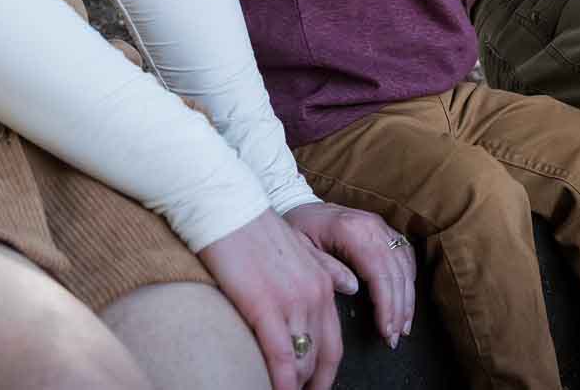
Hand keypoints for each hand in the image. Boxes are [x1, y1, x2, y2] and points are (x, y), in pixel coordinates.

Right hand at [198, 207, 343, 389]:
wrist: (228, 208)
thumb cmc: (255, 231)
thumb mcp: (300, 249)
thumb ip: (327, 270)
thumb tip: (351, 286)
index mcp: (322, 284)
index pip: (334, 343)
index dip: (326, 373)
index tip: (315, 388)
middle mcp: (314, 295)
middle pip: (323, 357)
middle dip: (312, 384)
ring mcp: (291, 302)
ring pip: (302, 361)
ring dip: (293, 384)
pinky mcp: (265, 306)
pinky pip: (280, 357)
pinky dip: (280, 381)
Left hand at [284, 202, 416, 348]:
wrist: (297, 204)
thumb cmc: (297, 229)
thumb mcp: (300, 249)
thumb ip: (326, 268)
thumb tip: (353, 289)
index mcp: (350, 229)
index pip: (378, 271)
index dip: (386, 304)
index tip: (385, 330)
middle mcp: (371, 225)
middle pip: (395, 271)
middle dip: (398, 308)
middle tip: (394, 337)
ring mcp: (380, 225)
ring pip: (404, 264)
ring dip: (407, 298)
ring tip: (402, 327)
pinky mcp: (383, 229)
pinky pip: (404, 254)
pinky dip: (408, 279)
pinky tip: (405, 299)